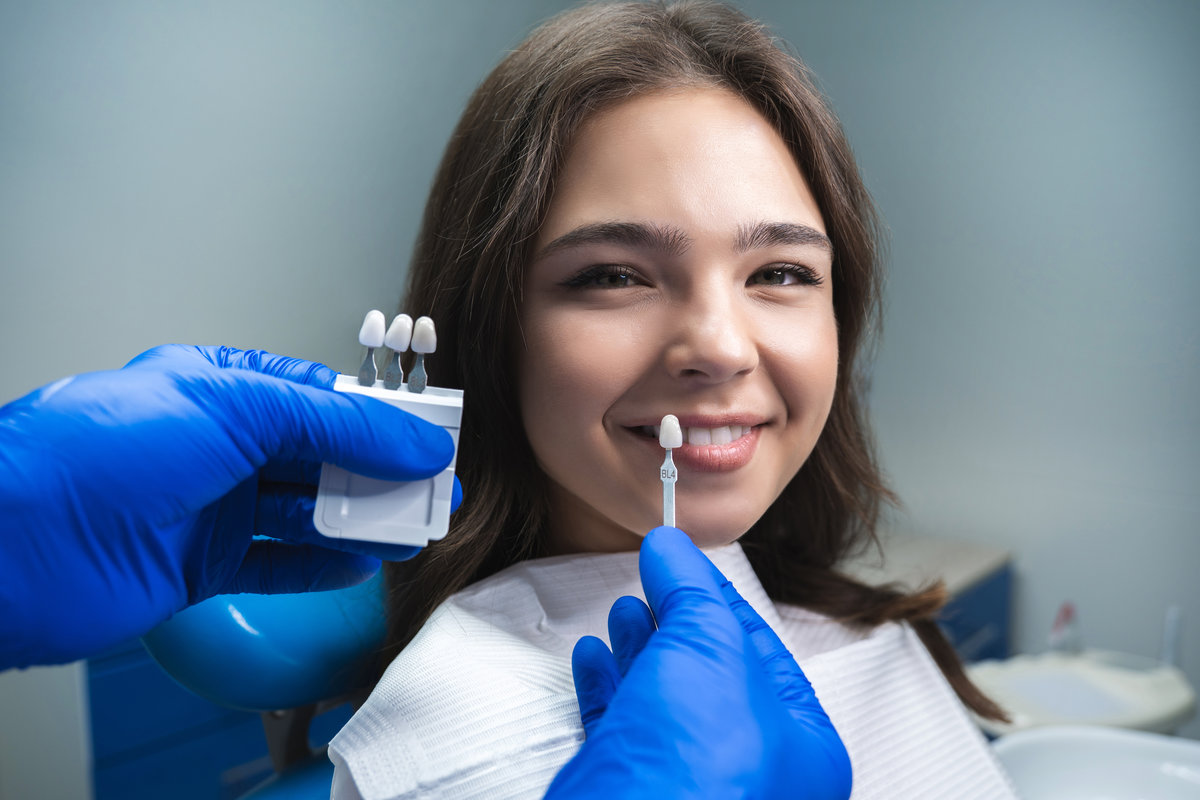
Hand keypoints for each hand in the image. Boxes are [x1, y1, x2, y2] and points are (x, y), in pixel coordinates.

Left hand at [0, 344, 456, 668]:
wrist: (16, 545)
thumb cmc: (99, 452)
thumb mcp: (236, 407)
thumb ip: (336, 423)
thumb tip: (411, 439)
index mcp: (219, 386)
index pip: (319, 395)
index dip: (379, 415)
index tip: (429, 433)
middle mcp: (215, 445)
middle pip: (319, 455)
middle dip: (381, 472)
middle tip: (435, 488)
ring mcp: (208, 507)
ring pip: (305, 512)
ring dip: (362, 520)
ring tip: (413, 528)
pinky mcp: (198, 568)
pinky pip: (276, 565)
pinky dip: (322, 566)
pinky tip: (361, 562)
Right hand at [547, 527, 850, 798]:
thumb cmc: (696, 770)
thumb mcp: (708, 648)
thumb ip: (692, 590)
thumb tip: (671, 546)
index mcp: (802, 748)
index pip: (764, 650)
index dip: (721, 598)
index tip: (686, 561)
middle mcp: (753, 774)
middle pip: (710, 676)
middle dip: (677, 624)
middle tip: (653, 581)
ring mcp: (690, 787)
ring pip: (663, 704)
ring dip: (639, 650)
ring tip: (621, 612)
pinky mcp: (635, 792)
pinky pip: (622, 732)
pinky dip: (606, 689)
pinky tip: (593, 657)